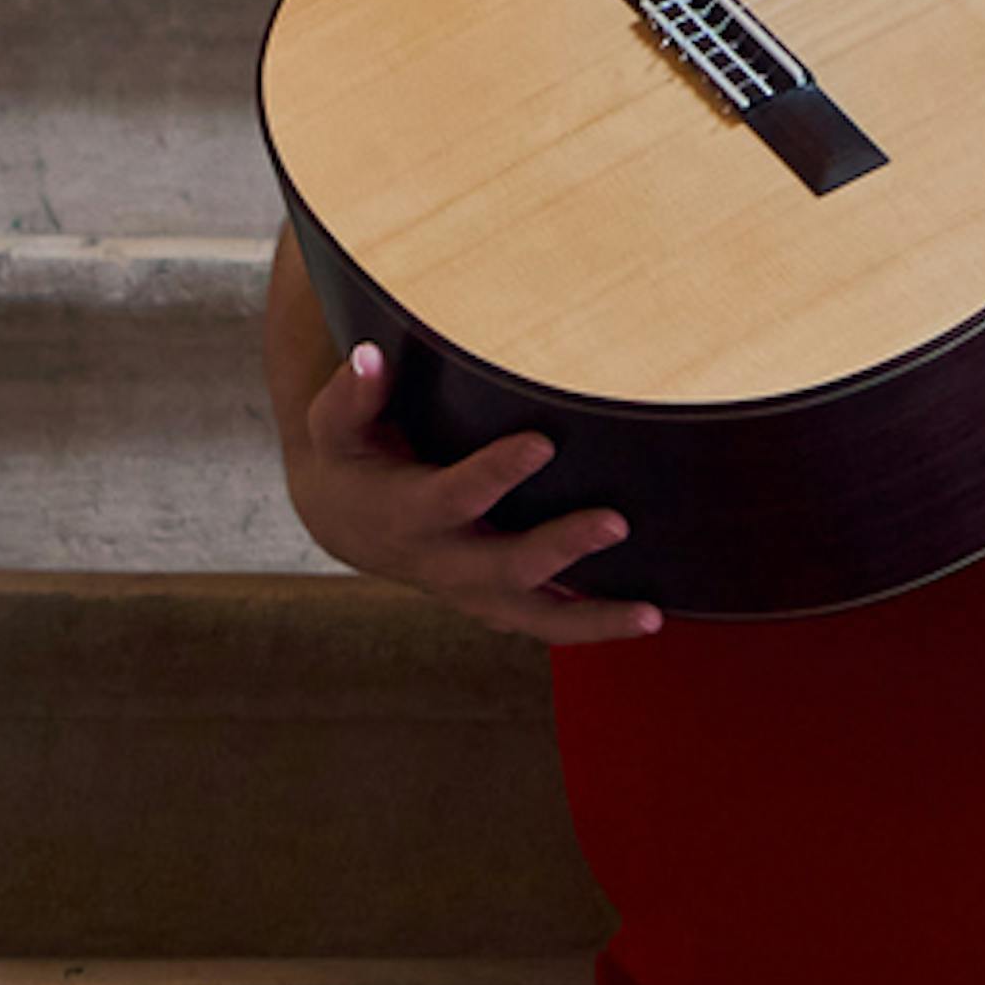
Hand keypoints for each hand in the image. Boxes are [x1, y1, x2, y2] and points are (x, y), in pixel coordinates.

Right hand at [286, 339, 664, 644]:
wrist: (347, 523)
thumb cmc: (354, 459)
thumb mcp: (336, 427)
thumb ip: (352, 396)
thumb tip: (371, 357)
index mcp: (409, 514)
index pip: (456, 496)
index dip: (496, 473)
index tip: (543, 442)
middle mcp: (445, 562)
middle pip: (506, 566)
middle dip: (561, 547)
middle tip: (616, 522)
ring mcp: (473, 591)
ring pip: (535, 617)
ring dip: (593, 617)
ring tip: (648, 613)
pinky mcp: (497, 603)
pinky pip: (548, 624)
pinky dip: (594, 626)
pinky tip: (647, 619)